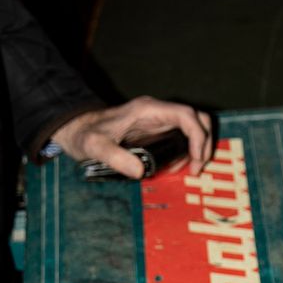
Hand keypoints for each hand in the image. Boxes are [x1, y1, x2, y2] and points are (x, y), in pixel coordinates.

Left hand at [52, 96, 212, 178]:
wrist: (78, 129)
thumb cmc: (85, 135)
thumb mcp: (95, 147)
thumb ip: (114, 157)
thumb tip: (139, 172)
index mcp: (148, 110)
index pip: (186, 116)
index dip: (198, 137)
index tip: (195, 160)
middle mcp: (157, 112)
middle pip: (197, 119)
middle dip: (204, 144)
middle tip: (196, 169)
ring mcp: (159, 120)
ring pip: (193, 128)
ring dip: (197, 149)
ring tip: (187, 171)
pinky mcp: (157, 131)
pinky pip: (182, 138)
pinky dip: (186, 153)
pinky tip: (175, 168)